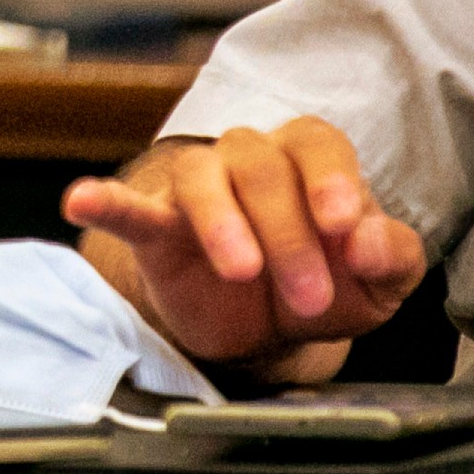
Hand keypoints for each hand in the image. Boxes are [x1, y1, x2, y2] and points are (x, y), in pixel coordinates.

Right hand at [63, 123, 429, 375]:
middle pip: (260, 166)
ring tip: (240, 269)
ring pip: (201, 175)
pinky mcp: (157, 228)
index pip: (317, 145)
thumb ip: (391, 256)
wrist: (267, 328)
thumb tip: (368, 243)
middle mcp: (251, 160)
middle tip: (310, 297)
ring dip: (222, 221)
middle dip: (288, 233)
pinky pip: (127, 205)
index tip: (342, 226)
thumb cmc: (328, 285)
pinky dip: (104, 200)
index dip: (329, 179)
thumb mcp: (379, 284)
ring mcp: (200, 189)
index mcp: (309, 161)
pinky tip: (82, 200)